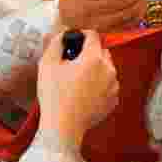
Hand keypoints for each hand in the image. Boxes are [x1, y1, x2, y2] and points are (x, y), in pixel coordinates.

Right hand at [37, 29, 118, 147]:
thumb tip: (63, 33)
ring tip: (78, 80)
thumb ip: (56, 42)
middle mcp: (109, 69)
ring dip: (96, 69)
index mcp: (94, 57)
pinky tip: (85, 92)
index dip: (81, 35)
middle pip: (101, 51)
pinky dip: (100, 84)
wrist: (63, 127)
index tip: (73, 42)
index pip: (93, 35)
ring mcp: (113, 86)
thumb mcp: (47, 64)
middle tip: (73, 64)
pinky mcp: (114, 100)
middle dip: (89, 53)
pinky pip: (108, 84)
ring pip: (106, 68)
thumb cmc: (54, 95)